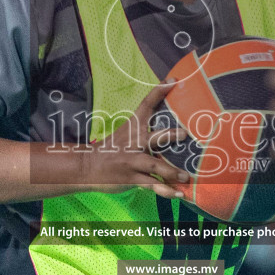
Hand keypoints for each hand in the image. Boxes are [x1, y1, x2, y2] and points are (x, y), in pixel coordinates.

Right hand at [80, 80, 190, 199]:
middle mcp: (134, 142)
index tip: (173, 80)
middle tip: (185, 134)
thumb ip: (145, 131)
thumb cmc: (112, 149)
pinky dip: (166, 190)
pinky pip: (152, 184)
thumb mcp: (126, 134)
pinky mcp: (131, 178)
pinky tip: (179, 194)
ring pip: (155, 165)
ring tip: (187, 176)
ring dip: (172, 171)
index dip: (159, 92)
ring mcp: (132, 161)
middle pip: (155, 137)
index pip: (146, 105)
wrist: (87, 167)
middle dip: (170, 136)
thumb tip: (171, 129)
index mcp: (133, 127)